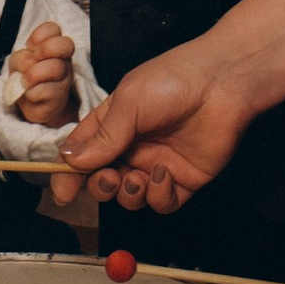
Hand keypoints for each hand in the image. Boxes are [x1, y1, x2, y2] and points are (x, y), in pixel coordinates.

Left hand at [13, 24, 78, 126]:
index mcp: (54, 48)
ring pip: (55, 68)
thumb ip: (21, 58)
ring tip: (25, 81)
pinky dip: (31, 92)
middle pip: (66, 44)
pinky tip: (29, 94)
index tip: (29, 47)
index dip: (39, 35)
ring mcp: (64, 80)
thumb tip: (30, 64)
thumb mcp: (18, 62)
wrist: (32, 106)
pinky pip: (46, 91)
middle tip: (34, 59)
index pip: (53, 29)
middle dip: (44, 49)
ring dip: (34, 74)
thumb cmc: (26, 78)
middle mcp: (64, 61)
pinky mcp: (58, 99)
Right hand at [50, 46, 255, 211]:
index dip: (69, 173)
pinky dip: (156, 196)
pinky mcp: (184, 180)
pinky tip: (162, 175)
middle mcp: (133, 147)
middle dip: (99, 186)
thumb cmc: (172, 81)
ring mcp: (157, 164)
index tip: (62, 192)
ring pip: (129, 196)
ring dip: (127, 194)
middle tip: (108, 178)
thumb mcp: (129, 103)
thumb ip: (103, 137)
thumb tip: (70, 161)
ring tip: (136, 179)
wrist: (221, 83)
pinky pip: (161, 202)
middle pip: (103, 179)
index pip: (83, 153)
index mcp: (114, 123)